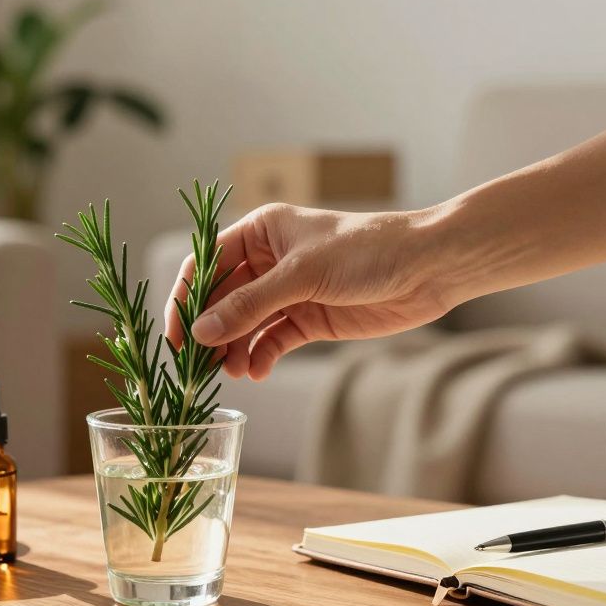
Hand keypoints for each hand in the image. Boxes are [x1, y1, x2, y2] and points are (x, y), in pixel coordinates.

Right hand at [165, 203, 452, 380]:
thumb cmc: (367, 250)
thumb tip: (202, 333)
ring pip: (245, 325)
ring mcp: (288, 292)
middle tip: (199, 364)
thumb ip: (250, 305)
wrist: (428, 268)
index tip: (177, 333)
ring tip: (232, 372)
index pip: (206, 264)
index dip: (187, 298)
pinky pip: (271, 341)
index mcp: (261, 232)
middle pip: (222, 299)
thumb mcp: (302, 274)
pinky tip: (256, 372)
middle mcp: (269, 261)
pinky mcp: (309, 319)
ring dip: (234, 349)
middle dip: (211, 331)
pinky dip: (260, 357)